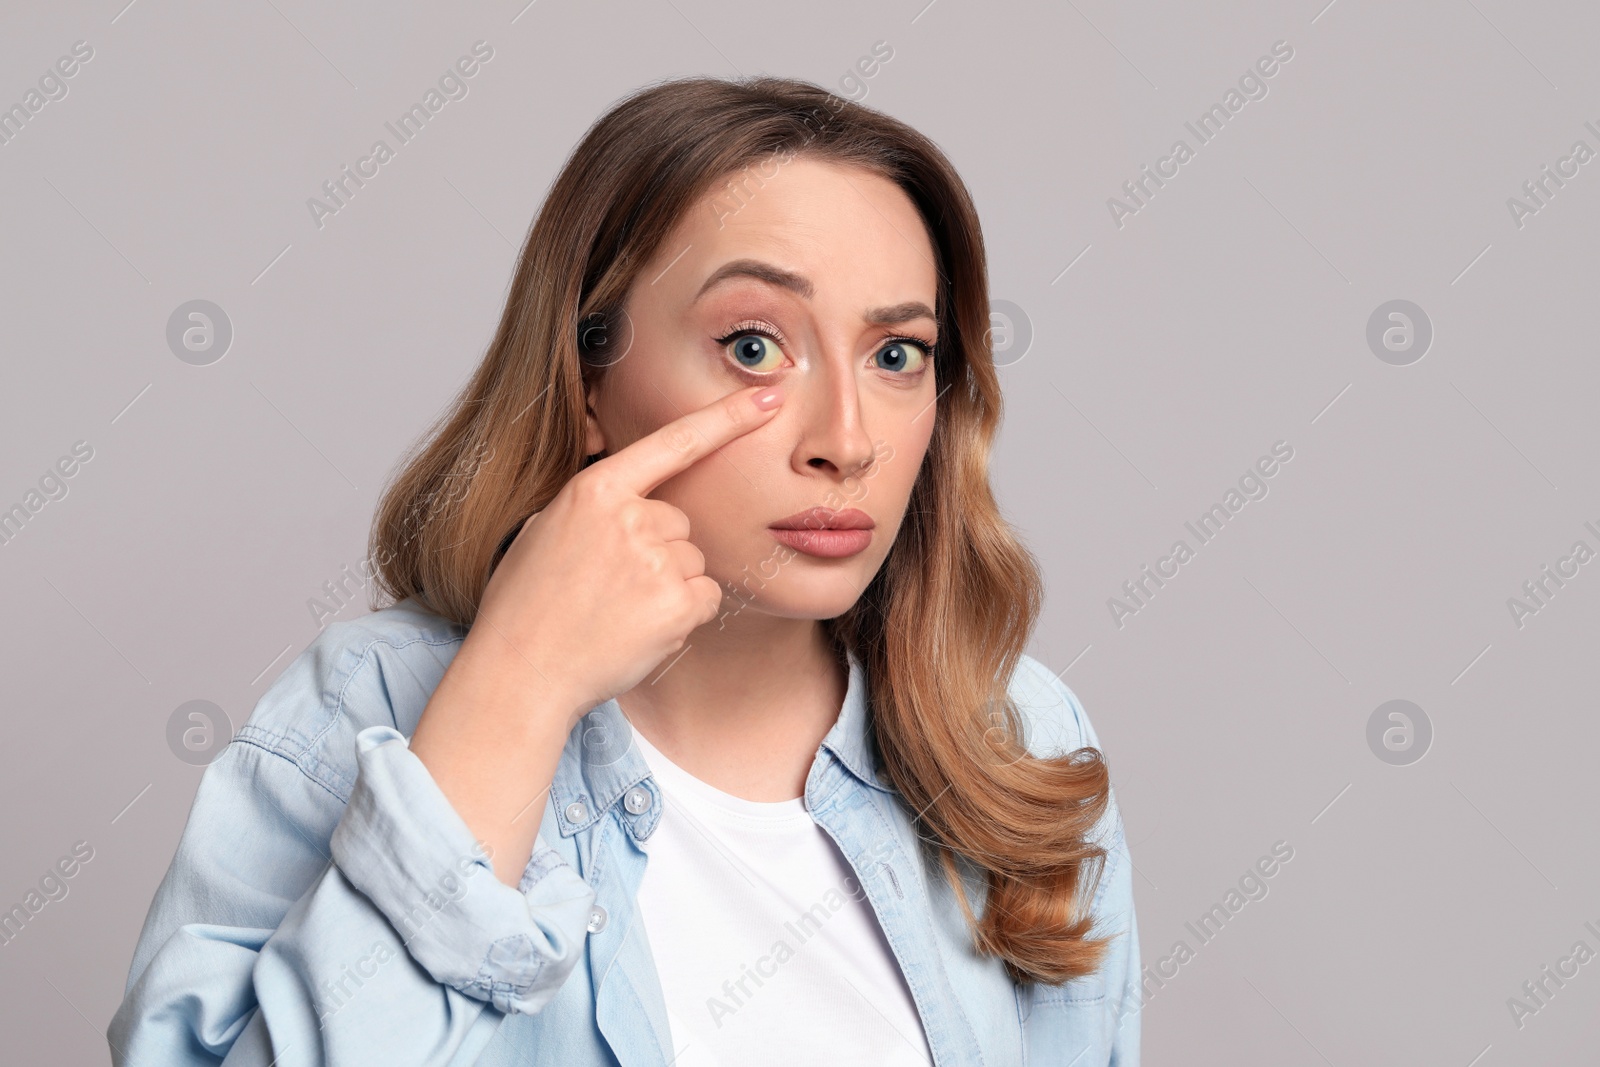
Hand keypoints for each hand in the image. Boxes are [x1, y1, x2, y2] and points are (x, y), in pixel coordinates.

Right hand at [471, 382, 785, 720]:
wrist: (520, 672)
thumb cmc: (526, 606)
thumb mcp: (544, 530)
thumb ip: (595, 508)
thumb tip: (628, 501)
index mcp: (595, 491)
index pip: (673, 442)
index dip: (726, 417)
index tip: (766, 397)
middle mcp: (630, 518)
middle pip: (680, 522)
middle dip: (658, 551)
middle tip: (610, 587)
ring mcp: (656, 561)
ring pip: (693, 561)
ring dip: (670, 586)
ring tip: (618, 611)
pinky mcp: (678, 603)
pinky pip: (706, 597)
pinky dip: (683, 616)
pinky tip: (639, 629)